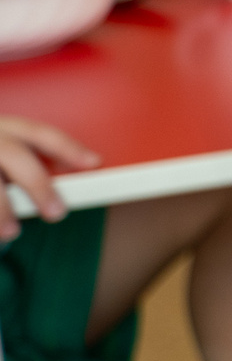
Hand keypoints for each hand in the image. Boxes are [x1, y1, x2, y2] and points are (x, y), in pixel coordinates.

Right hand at [0, 117, 99, 242]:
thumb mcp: (9, 154)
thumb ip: (32, 164)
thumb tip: (77, 177)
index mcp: (6, 128)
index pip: (40, 133)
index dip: (67, 147)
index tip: (93, 162)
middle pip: (14, 156)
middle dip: (38, 184)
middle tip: (56, 213)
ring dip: (1, 210)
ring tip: (11, 232)